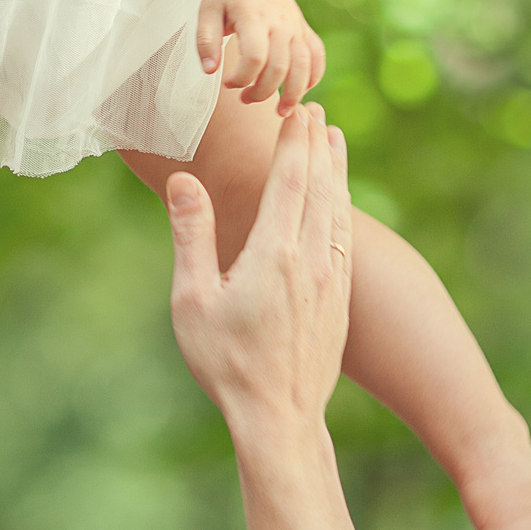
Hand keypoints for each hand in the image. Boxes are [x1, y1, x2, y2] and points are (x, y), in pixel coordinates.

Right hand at [167, 105, 352, 430]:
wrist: (280, 420)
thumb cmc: (226, 364)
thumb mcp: (193, 300)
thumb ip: (192, 235)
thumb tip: (185, 181)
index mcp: (275, 254)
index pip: (291, 181)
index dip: (294, 142)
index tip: (298, 110)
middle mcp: (311, 261)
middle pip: (320, 188)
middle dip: (317, 145)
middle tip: (316, 110)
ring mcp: (332, 281)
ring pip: (338, 211)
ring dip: (336, 171)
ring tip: (335, 140)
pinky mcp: (340, 301)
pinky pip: (345, 239)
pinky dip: (342, 208)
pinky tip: (339, 202)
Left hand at [195, 0, 325, 112]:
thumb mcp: (207, 11)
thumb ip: (205, 41)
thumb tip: (210, 71)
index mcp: (253, 17)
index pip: (255, 57)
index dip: (242, 78)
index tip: (227, 83)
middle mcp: (279, 22)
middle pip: (280, 67)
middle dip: (263, 91)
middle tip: (245, 99)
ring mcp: (295, 25)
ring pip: (304, 65)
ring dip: (294, 92)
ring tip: (281, 111)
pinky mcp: (303, 28)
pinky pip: (317, 55)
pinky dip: (314, 76)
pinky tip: (302, 90)